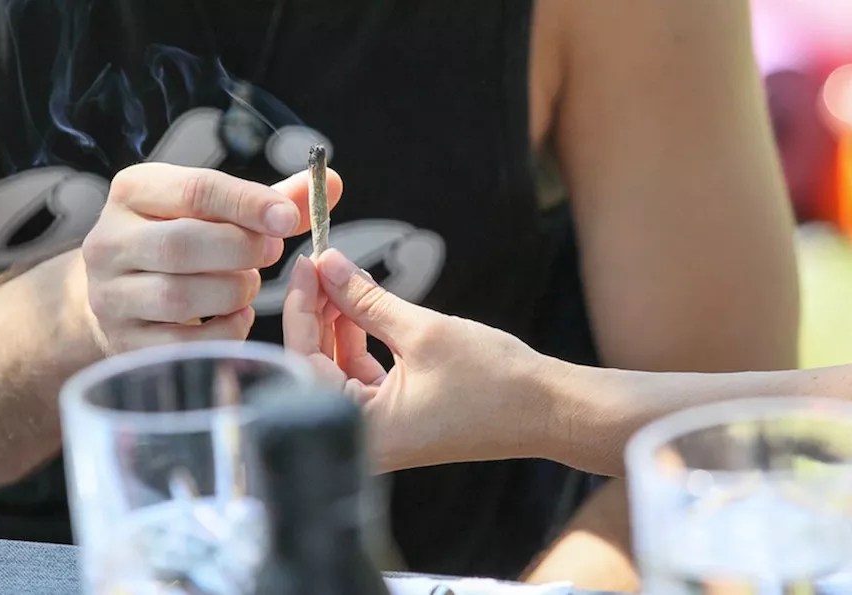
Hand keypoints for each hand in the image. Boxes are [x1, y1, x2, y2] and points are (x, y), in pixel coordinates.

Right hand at [82, 163, 341, 353]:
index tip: (289, 217)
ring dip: (233, 291)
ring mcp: (110, 296)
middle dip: (242, 251)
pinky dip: (224, 331)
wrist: (125, 292)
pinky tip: (234, 316)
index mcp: (132, 191)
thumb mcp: (217, 211)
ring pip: (181, 297)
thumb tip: (330, 182)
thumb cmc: (186, 240)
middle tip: (271, 252)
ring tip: (246, 285)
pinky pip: (185, 344)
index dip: (249, 203)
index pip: (196, 189)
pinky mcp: (123, 342)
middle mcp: (108, 241)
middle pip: (184, 245)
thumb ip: (272, 200)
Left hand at [282, 249, 544, 472]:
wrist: (548, 410)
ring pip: (338, 366)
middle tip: (324, 264)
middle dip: (320, 312)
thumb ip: (367, 299)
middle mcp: (363, 437)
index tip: (307, 264)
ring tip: (345, 277)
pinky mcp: (395, 418)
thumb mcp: (422, 331)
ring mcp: (378, 429)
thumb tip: (330, 264)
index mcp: (362, 429)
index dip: (303, 307)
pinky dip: (360, 339)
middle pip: (317, 365)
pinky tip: (362, 303)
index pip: (305, 362)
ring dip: (340, 321)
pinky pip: (361, 374)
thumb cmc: (494, 381)